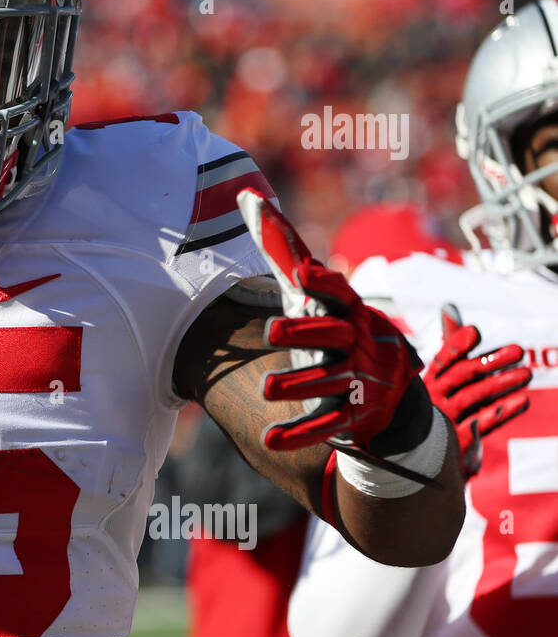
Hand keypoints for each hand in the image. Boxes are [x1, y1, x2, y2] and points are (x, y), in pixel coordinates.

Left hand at [236, 189, 425, 454]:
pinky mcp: (354, 416)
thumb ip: (282, 248)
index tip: (305, 272)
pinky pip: (326, 425)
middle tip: (272, 332)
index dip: (326, 282)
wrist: (389, 394)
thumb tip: (246, 196)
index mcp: (350, 311)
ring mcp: (359, 381)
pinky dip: (299, 434)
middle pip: (335, 334)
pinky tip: (269, 439)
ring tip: (267, 389)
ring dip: (299, 384)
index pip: (340, 292)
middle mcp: (359, 342)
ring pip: (329, 381)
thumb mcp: (312, 292)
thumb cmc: (336, 328)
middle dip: (306, 331)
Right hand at [425, 304, 529, 476]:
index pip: (442, 360)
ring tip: (526, 373)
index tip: (475, 331)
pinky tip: (521, 401)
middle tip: (518, 351)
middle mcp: (433, 399)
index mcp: (427, 382)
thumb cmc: (438, 408)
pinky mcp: (458, 441)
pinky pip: (482, 423)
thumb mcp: (442, 376)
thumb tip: (450, 307)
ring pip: (475, 397)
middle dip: (490, 361)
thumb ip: (450, 343)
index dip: (457, 345)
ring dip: (503, 383)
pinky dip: (503, 412)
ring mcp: (444, 420)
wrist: (425, 456)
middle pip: (463, 376)